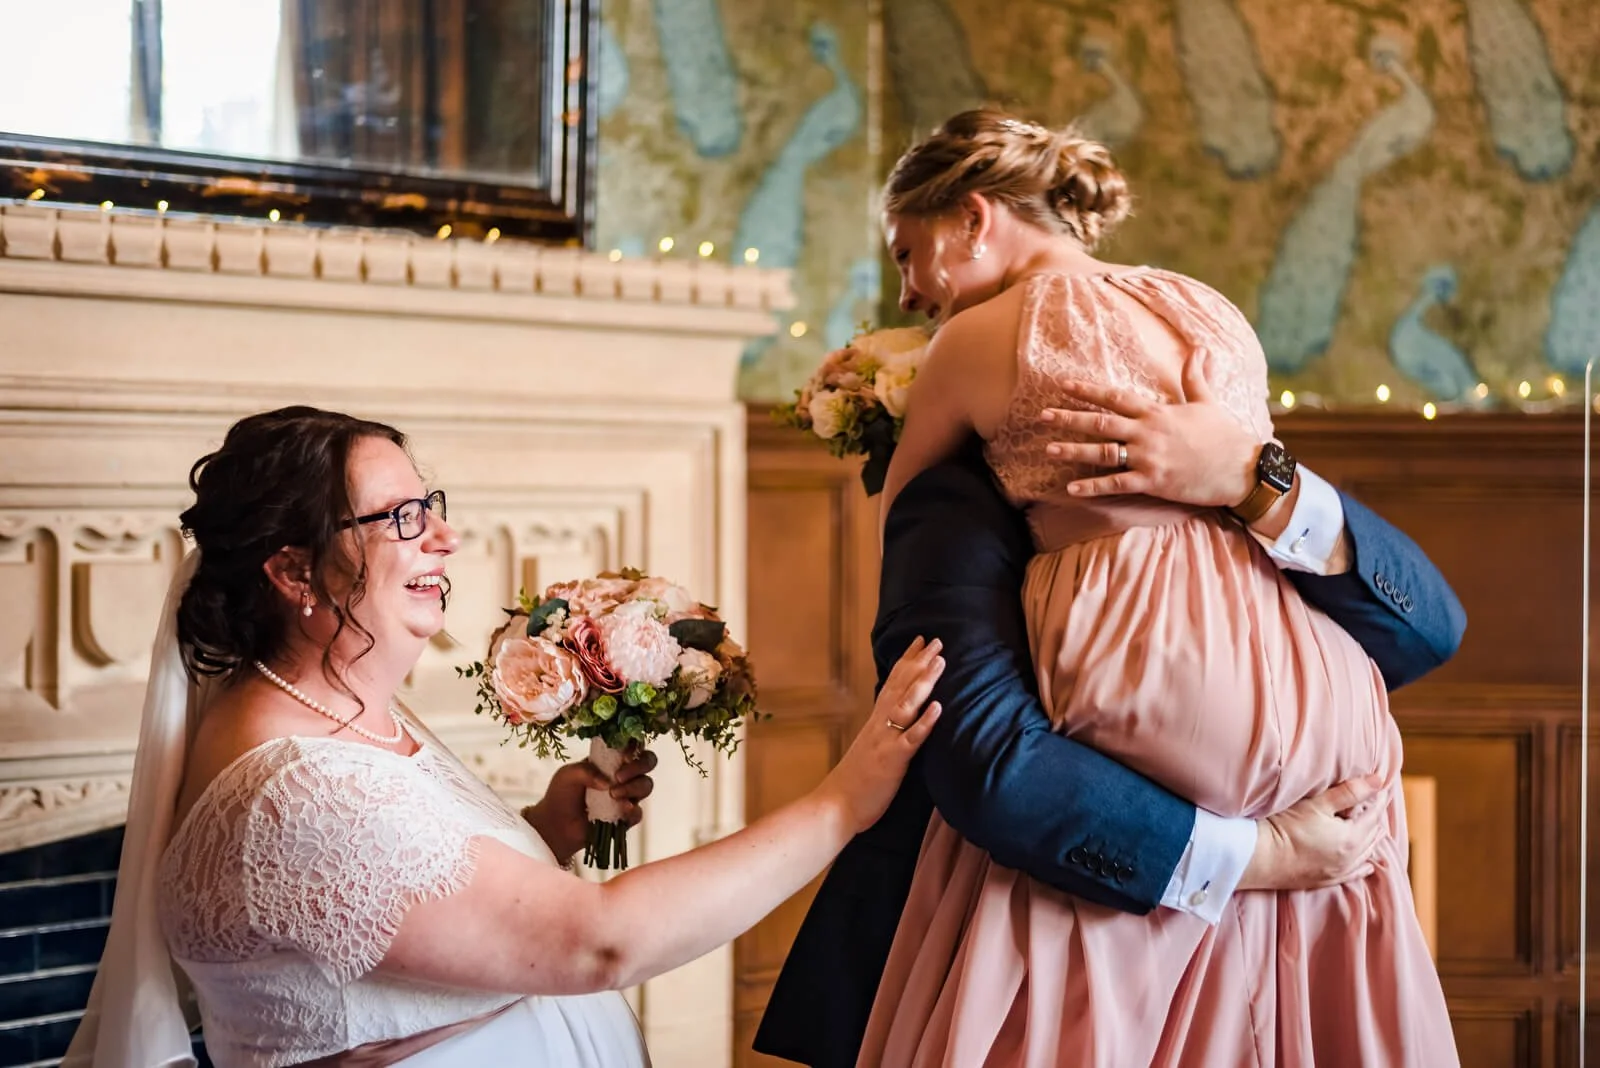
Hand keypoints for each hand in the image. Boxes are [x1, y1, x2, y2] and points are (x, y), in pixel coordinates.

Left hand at [523, 750, 658, 864]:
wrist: (556, 825)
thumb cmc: (561, 795)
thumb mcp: (568, 774)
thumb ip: (586, 771)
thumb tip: (608, 782)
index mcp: (610, 759)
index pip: (632, 745)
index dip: (635, 746)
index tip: (625, 755)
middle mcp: (622, 774)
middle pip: (647, 762)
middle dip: (639, 766)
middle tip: (619, 776)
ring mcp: (626, 795)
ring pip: (646, 785)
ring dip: (633, 788)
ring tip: (613, 795)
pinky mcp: (626, 817)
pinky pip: (638, 813)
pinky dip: (633, 810)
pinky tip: (621, 809)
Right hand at [818, 637, 944, 833]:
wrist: (835, 806)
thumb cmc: (855, 782)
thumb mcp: (871, 749)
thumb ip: (884, 732)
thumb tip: (897, 721)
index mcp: (876, 722)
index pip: (893, 684)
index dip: (907, 661)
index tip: (920, 641)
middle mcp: (880, 725)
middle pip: (902, 687)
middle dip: (920, 663)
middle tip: (937, 641)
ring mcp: (886, 741)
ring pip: (907, 705)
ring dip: (924, 682)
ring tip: (940, 662)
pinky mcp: (893, 761)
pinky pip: (911, 739)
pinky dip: (925, 723)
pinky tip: (939, 708)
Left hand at [1038, 360, 1259, 507]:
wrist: (1242, 468)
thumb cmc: (1225, 435)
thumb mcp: (1208, 401)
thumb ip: (1196, 376)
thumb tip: (1201, 348)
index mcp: (1157, 412)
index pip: (1115, 397)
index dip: (1088, 390)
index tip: (1064, 385)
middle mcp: (1148, 432)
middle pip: (1101, 423)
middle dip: (1069, 418)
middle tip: (1042, 415)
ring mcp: (1149, 458)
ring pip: (1102, 453)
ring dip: (1073, 451)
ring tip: (1048, 449)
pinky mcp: (1153, 482)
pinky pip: (1116, 484)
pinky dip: (1093, 487)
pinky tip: (1070, 488)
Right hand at [1238, 775, 1388, 890]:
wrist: (1261, 856)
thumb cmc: (1287, 826)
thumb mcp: (1318, 804)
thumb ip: (1349, 792)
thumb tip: (1377, 780)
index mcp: (1351, 838)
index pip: (1373, 816)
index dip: (1378, 800)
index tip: (1381, 789)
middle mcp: (1350, 858)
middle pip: (1372, 835)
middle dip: (1375, 818)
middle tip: (1375, 804)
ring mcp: (1338, 872)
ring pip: (1366, 855)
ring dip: (1371, 840)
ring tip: (1373, 828)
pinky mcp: (1325, 880)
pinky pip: (1354, 874)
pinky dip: (1364, 866)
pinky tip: (1368, 865)